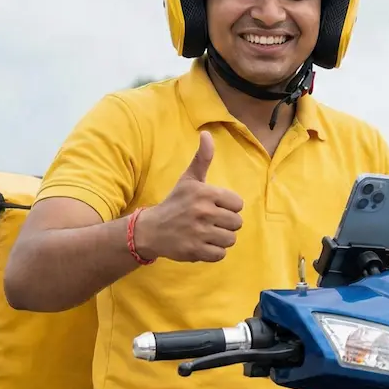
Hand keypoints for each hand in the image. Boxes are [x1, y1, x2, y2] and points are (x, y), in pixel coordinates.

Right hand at [134, 131, 243, 262]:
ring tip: (206, 233)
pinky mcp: (195, 251)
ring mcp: (199, 232)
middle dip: (226, 224)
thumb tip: (207, 133)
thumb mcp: (189, 179)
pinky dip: (213, 252)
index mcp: (204, 193)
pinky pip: (220, 254)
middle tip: (209, 222)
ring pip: (231, 239)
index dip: (228, 207)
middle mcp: (202, 212)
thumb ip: (202, 158)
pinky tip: (201, 244)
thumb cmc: (175, 203)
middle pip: (237, 223)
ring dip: (221, 239)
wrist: (150, 230)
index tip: (214, 207)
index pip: (238, 204)